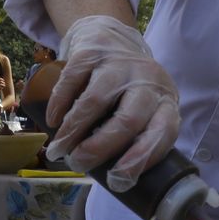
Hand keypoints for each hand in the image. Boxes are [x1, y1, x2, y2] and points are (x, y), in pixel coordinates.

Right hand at [47, 14, 179, 190]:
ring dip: (73, 131)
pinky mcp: (93, 52)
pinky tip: (52, 121)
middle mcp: (148, 81)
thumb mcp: (144, 110)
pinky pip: (73, 80)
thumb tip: (112, 181)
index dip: (141, 160)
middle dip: (100, 149)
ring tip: (59, 150)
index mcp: (166, 102)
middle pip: (128, 120)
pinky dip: (60, 105)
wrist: (111, 38)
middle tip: (79, 165)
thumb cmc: (127, 89)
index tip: (117, 181)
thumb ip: (135, 137)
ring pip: (96, 101)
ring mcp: (120, 64)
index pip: (163, 133)